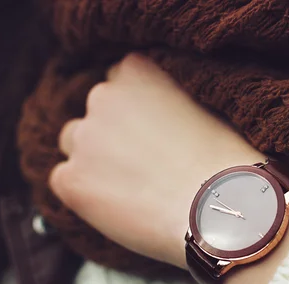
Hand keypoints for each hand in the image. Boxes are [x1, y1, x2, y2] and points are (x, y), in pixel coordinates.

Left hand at [49, 54, 263, 268]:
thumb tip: (158, 118)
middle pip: (95, 114)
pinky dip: (82, 192)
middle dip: (111, 135)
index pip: (117, 82)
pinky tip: (116, 207)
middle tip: (140, 165)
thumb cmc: (224, 163)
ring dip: (92, 160)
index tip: (147, 134)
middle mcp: (103, 97)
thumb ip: (168, 101)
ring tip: (128, 188)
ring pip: (73, 144)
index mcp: (135, 71)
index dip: (133, 113)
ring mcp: (84, 139)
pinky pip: (64, 180)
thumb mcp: (203, 109)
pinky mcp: (71, 181)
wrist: (221, 207)